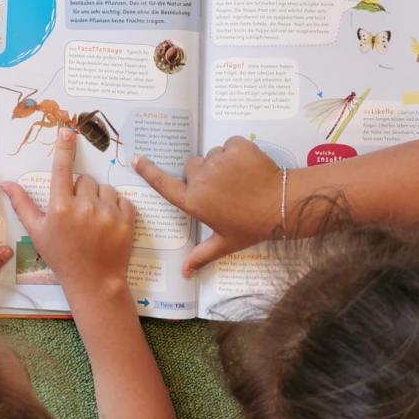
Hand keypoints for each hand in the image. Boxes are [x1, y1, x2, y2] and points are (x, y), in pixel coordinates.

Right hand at [1, 128, 135, 299]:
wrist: (94, 281)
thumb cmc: (62, 258)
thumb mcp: (38, 232)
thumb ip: (23, 205)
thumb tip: (6, 183)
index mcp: (60, 207)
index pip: (61, 169)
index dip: (63, 148)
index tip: (67, 131)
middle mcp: (85, 207)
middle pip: (84, 180)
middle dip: (81, 191)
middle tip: (77, 213)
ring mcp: (108, 213)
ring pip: (104, 188)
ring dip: (99, 198)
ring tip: (93, 220)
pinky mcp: (127, 219)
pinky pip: (122, 199)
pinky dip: (117, 207)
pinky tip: (108, 224)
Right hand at [133, 136, 280, 277]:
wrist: (282, 205)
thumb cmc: (251, 227)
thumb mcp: (225, 243)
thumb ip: (201, 256)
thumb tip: (184, 273)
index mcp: (194, 201)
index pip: (164, 184)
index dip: (149, 171)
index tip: (137, 159)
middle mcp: (200, 179)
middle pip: (193, 167)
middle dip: (202, 173)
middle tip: (222, 188)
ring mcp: (218, 160)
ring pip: (212, 154)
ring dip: (221, 163)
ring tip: (239, 179)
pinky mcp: (235, 146)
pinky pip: (230, 144)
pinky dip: (237, 152)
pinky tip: (249, 167)